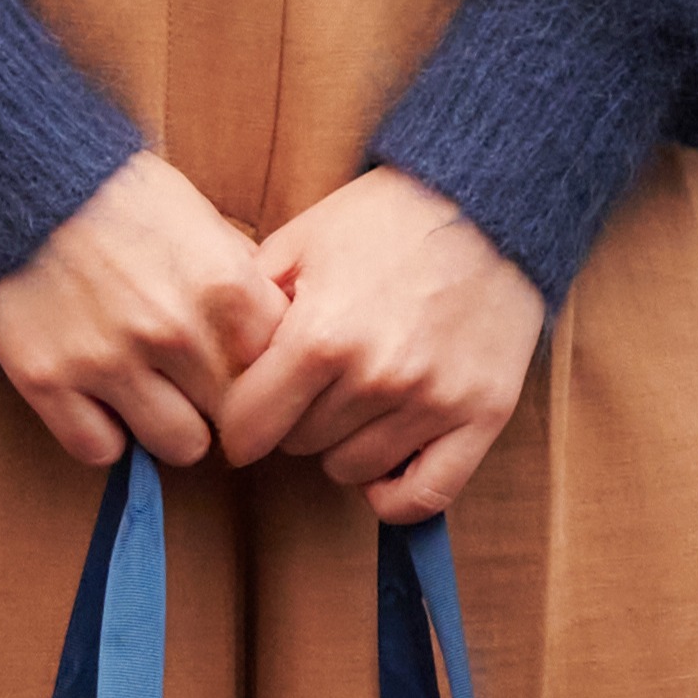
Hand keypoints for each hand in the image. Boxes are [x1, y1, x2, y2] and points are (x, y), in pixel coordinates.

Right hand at [0, 154, 276, 471]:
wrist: (18, 177)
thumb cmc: (117, 194)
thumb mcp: (200, 215)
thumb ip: (241, 274)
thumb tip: (274, 326)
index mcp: (225, 287)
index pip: (278, 369)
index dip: (261, 371)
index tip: (239, 365)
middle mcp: (174, 332)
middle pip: (236, 415)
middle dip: (220, 402)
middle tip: (195, 383)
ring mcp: (110, 362)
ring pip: (182, 447)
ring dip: (171, 426)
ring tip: (152, 397)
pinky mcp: (48, 382)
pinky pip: (101, 451)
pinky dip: (105, 434)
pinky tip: (99, 402)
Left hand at [219, 168, 542, 522]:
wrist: (487, 202)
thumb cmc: (387, 219)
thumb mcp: (300, 241)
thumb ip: (249, 304)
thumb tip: (210, 360)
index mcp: (320, 337)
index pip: (248, 427)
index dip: (239, 423)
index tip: (247, 414)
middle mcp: (376, 378)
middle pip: (299, 446)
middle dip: (296, 419)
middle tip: (317, 383)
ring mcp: (432, 401)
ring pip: (352, 470)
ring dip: (344, 445)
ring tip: (357, 401)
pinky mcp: (482, 415)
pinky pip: (425, 495)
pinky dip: (395, 494)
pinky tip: (385, 467)